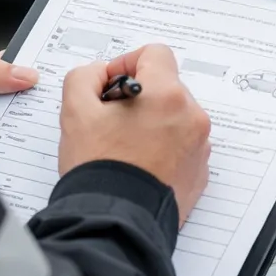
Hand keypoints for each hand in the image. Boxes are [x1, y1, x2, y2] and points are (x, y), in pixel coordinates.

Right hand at [59, 44, 211, 220]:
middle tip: (113, 121)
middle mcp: (191, 117)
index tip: (112, 84)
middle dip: (140, 97)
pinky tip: (140, 164)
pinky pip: (183, 145)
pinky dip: (164, 148)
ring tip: (126, 147)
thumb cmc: (99, 169)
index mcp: (167, 95)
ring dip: (153, 122)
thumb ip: (85, 77)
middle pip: (166, 86)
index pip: (155, 54)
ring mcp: (199, 146)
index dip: (128, 63)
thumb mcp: (75, 111)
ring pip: (175, 117)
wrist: (115, 221)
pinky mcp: (200, 171)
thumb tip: (101, 74)